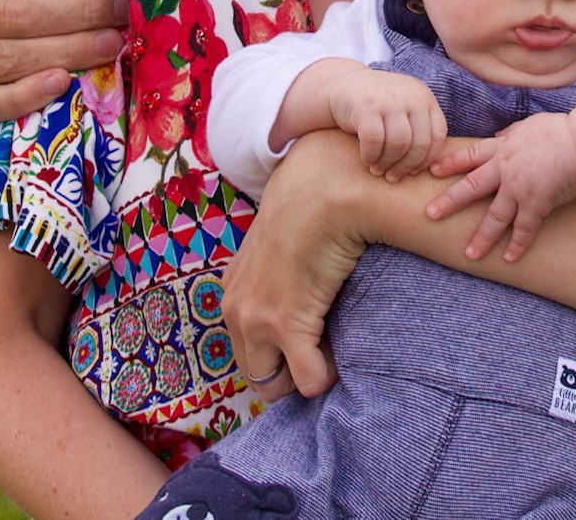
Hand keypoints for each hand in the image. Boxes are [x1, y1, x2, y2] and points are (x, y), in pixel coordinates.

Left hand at [223, 132, 376, 400]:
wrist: (323, 191)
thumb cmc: (311, 213)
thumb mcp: (280, 248)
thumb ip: (278, 275)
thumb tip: (301, 295)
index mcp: (234, 293)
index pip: (246, 350)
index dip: (280, 354)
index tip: (307, 340)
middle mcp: (235, 310)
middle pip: (257, 374)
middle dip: (288, 372)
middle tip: (319, 349)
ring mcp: (255, 319)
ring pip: (277, 384)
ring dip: (306, 373)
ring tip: (330, 344)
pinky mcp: (283, 323)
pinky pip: (309, 380)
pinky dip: (327, 375)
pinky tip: (341, 347)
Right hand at [324, 67, 447, 179]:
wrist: (342, 85)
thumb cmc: (377, 108)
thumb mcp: (404, 111)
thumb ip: (419, 130)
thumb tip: (432, 170)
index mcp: (425, 97)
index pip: (437, 135)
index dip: (426, 159)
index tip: (412, 172)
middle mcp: (412, 96)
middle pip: (420, 143)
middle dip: (406, 166)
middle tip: (392, 177)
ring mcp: (390, 99)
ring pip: (399, 144)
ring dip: (387, 163)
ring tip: (378, 170)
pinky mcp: (366, 106)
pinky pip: (374, 141)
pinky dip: (371, 156)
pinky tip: (366, 159)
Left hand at [423, 109, 575, 261]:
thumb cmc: (560, 130)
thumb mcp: (529, 125)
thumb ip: (511, 133)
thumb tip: (499, 134)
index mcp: (502, 147)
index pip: (470, 156)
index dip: (450, 163)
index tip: (432, 170)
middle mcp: (505, 169)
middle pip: (471, 188)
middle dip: (449, 202)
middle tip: (429, 215)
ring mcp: (519, 188)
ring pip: (494, 217)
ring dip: (482, 237)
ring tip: (470, 254)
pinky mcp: (537, 203)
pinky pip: (524, 229)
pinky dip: (518, 245)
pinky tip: (510, 258)